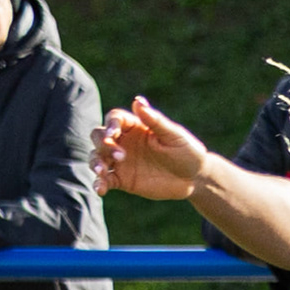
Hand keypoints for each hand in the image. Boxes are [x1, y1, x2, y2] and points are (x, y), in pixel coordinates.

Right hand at [94, 96, 210, 201]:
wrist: (194, 179)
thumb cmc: (187, 151)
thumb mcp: (174, 136)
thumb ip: (155, 120)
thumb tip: (138, 100)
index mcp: (136, 127)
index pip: (115, 119)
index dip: (110, 124)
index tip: (113, 133)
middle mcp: (124, 142)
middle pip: (98, 136)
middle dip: (102, 143)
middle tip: (120, 156)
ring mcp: (120, 161)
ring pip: (97, 157)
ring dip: (95, 162)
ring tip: (101, 171)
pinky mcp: (122, 179)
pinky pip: (104, 180)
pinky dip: (99, 184)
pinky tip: (100, 189)